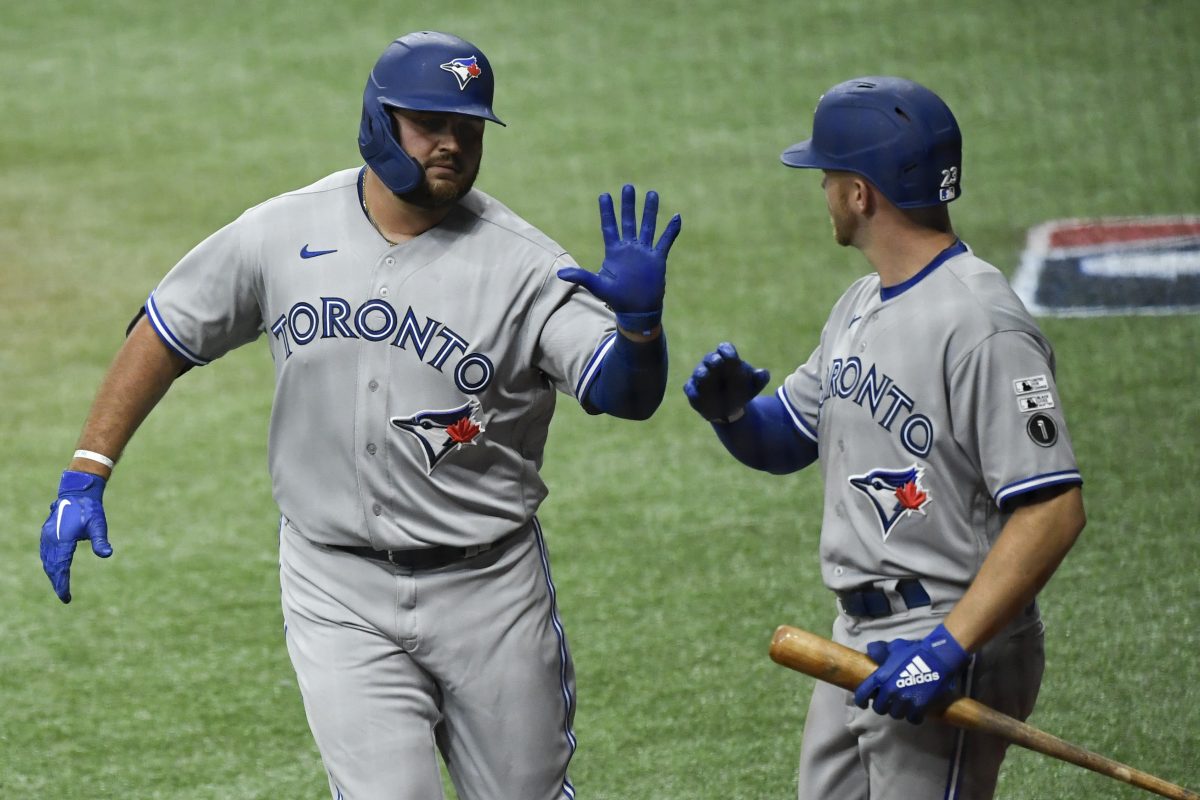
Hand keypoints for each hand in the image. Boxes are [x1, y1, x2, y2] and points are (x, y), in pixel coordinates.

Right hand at [40, 470, 112, 602]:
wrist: (78, 492)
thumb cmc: (91, 509)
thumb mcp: (98, 525)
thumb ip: (100, 540)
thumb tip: (107, 554)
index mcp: (63, 540)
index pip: (61, 567)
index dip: (62, 584)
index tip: (66, 597)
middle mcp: (51, 539)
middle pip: (52, 566)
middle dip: (57, 582)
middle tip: (65, 596)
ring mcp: (47, 535)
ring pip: (47, 560)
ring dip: (53, 574)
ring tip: (60, 585)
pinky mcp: (47, 532)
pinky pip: (46, 552)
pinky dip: (49, 563)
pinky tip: (55, 569)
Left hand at [557, 184, 681, 335]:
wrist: (637, 311)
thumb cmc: (616, 299)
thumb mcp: (598, 286)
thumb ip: (581, 276)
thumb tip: (559, 274)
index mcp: (614, 252)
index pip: (610, 227)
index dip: (607, 211)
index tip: (604, 195)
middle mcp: (629, 248)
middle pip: (628, 221)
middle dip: (628, 205)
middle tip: (628, 187)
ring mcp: (644, 253)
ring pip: (648, 227)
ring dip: (650, 211)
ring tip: (652, 193)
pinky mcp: (657, 259)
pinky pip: (665, 241)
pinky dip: (671, 230)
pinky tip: (677, 216)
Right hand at [683, 342, 769, 422]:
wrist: (731, 408)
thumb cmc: (742, 390)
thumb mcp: (754, 386)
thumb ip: (760, 379)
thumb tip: (762, 373)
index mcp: (727, 358)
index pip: (725, 348)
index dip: (727, 351)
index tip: (732, 357)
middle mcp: (711, 365)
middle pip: (710, 357)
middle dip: (713, 359)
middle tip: (718, 362)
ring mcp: (700, 377)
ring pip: (699, 372)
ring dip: (702, 373)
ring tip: (705, 376)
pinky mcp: (693, 389)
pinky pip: (690, 388)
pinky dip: (693, 391)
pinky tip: (698, 396)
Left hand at [853, 624, 967, 722]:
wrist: (938, 658)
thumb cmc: (915, 651)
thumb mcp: (894, 647)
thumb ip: (880, 651)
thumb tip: (869, 651)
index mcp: (881, 676)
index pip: (863, 693)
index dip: (860, 701)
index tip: (863, 704)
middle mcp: (890, 690)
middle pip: (880, 708)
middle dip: (883, 706)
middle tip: (888, 702)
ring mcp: (905, 700)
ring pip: (895, 714)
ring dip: (898, 711)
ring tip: (902, 705)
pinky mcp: (919, 707)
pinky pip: (912, 719)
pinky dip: (913, 717)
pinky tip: (915, 712)